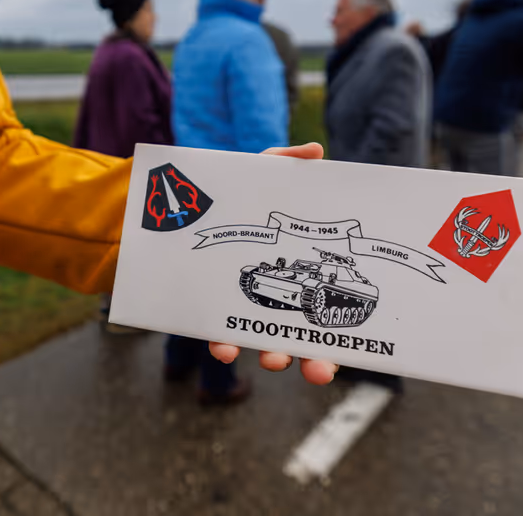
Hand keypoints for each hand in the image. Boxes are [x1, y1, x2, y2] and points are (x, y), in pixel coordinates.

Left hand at [207, 143, 338, 386]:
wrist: (177, 205)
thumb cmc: (232, 192)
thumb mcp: (260, 172)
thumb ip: (286, 162)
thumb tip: (316, 153)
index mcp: (302, 272)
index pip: (328, 311)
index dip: (341, 337)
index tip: (346, 353)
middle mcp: (279, 298)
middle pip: (305, 339)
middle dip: (315, 360)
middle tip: (319, 369)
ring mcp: (246, 307)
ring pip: (267, 345)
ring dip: (275, 356)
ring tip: (274, 360)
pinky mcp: (213, 309)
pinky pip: (221, 336)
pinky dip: (225, 344)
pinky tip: (225, 348)